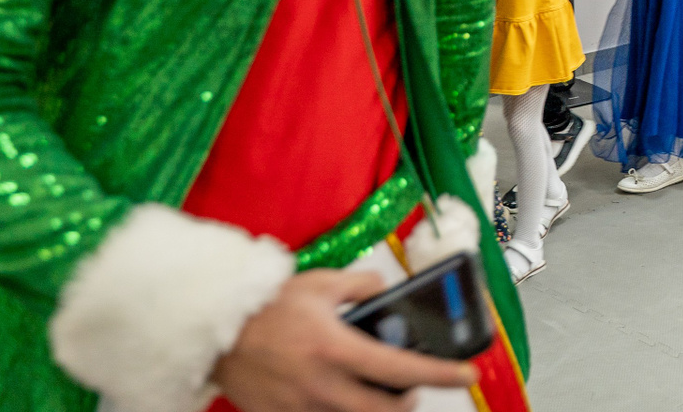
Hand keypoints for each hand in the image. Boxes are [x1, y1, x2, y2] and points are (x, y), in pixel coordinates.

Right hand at [212, 269, 476, 411]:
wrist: (214, 332)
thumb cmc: (267, 306)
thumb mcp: (321, 283)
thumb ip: (362, 285)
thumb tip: (385, 290)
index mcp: (336, 349)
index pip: (403, 368)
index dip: (441, 374)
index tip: (468, 374)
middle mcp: (322, 385)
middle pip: (386, 411)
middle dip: (408, 401)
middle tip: (412, 387)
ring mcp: (302, 407)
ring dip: (375, 409)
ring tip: (377, 391)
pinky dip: (340, 411)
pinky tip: (340, 395)